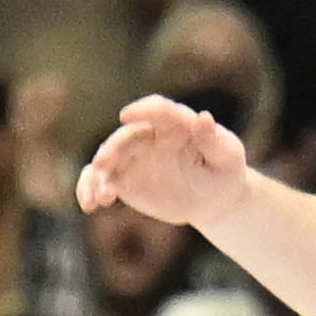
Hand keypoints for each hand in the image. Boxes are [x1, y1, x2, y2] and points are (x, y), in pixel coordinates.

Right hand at [79, 91, 252, 242]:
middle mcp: (149, 136)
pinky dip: (89, 189)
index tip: (126, 116)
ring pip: (107, 159)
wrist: (213, 200)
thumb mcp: (227, 156)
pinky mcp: (123, 179)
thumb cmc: (223, 172)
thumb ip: (213, 139)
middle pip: (125, 137)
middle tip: (102, 166)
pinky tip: (89, 205)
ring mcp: (133, 157)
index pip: (158, 110)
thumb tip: (203, 118)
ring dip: (98, 176)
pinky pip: (99, 180)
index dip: (142, 110)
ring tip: (101, 198)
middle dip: (111, 150)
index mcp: (176, 123)